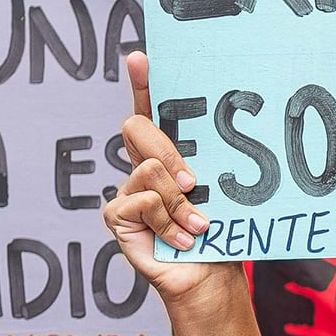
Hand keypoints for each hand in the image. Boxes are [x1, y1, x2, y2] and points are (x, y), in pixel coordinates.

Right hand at [101, 52, 241, 306]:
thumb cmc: (219, 234)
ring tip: (198, 226)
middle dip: (168, 151)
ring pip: (148, 169)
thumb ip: (208, 166)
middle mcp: (143, 167)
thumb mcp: (219, 192)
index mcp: (168, 154)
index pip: (151, 110)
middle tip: (193, 182)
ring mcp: (127, 190)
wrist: (209, 277)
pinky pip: (140, 200)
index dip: (142, 82)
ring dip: (179, 202)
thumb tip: (210, 153)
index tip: (141, 57)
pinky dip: (167, 222)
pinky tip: (181, 241)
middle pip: (137, 127)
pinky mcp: (116, 215)